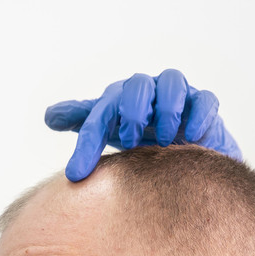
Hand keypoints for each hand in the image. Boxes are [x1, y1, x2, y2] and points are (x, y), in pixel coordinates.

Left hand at [45, 68, 241, 180]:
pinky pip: (205, 100)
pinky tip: (191, 138)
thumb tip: (49, 116)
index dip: (89, 140)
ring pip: (173, 83)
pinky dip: (199, 115)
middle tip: (130, 141)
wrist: (184, 144)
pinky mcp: (204, 104)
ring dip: (166, 110)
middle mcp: (149, 90)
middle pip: (138, 85)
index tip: (80, 172)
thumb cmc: (142, 136)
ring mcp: (179, 94)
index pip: (100, 112)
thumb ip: (85, 123)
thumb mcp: (111, 131)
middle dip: (132, 112)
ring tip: (162, 140)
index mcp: (121, 98)